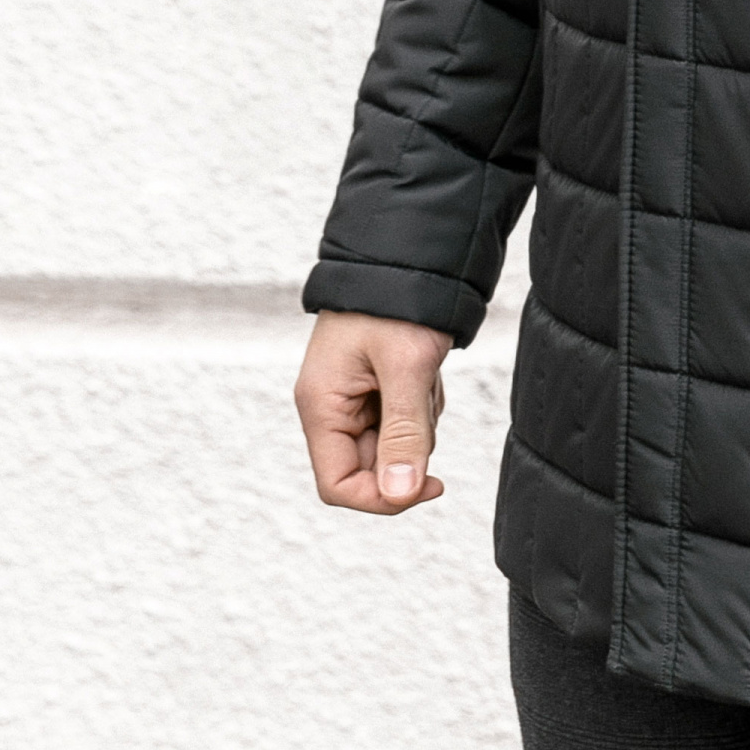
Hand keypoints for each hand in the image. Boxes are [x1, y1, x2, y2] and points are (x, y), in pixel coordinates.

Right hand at [293, 310, 453, 513]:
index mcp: (321, 405)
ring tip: (424, 370)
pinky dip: (422, 399)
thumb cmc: (398, 301)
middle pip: (370, 465)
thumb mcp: (406, 366)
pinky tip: (426, 364)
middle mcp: (330, 405)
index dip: (381, 497)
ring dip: (419, 416)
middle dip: (408, 443)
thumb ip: (405, 433)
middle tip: (425, 395)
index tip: (429, 485)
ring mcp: (352, 394)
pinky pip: (404, 415)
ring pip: (393, 440)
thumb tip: (401, 495)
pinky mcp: (375, 383)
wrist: (408, 251)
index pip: (337, 484)